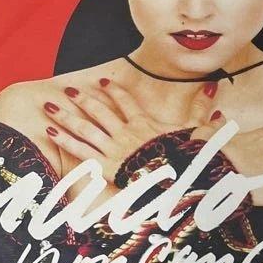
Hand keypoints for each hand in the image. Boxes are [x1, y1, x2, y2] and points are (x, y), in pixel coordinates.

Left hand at [43, 79, 216, 182]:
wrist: (177, 180)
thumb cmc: (186, 158)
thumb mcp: (196, 133)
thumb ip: (201, 111)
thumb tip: (213, 88)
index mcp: (144, 124)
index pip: (127, 102)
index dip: (115, 91)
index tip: (104, 82)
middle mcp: (125, 133)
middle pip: (99, 112)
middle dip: (82, 100)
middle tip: (68, 90)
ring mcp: (113, 148)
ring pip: (84, 127)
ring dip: (65, 116)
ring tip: (49, 106)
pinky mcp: (104, 165)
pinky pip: (79, 150)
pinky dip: (63, 140)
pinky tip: (48, 131)